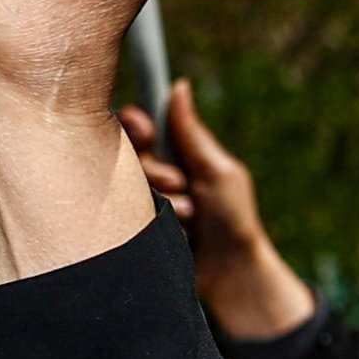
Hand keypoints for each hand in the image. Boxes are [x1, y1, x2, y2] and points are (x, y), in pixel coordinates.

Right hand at [128, 81, 316, 341]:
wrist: (230, 272)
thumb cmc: (233, 218)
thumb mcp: (217, 171)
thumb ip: (191, 133)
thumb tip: (178, 86)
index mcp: (176, 151)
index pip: (141, 125)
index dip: (135, 122)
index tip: (144, 129)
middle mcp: (155, 171)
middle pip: (127, 153)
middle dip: (154, 168)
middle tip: (179, 183)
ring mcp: (144, 198)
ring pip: (126, 183)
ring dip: (162, 198)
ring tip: (190, 214)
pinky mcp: (136, 225)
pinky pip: (125, 212)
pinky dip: (157, 219)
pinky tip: (180, 232)